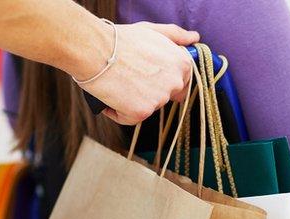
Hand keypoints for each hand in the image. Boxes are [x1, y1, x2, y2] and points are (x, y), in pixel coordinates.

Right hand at [76, 22, 198, 124]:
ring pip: (147, 107)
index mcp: (182, 64)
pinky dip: (118, 112)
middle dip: (148, 90)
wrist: (95, 50)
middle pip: (164, 96)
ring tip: (117, 82)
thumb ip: (176, 35)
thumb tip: (194, 38)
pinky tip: (110, 97)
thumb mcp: (152, 30)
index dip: (163, 80)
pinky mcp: (141, 112)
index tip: (146, 75)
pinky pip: (130, 118)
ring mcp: (159, 99)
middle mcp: (175, 83)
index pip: (182, 83)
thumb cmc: (121, 40)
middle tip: (129, 76)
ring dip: (133, 100)